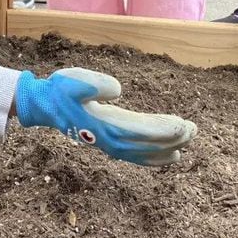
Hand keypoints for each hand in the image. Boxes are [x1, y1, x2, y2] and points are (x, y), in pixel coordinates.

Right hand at [14, 67, 196, 165]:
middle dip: (170, 139)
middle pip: (145, 144)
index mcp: (103, 124)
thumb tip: (118, 90)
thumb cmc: (59, 90)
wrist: (44, 105)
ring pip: (143, 152)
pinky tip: (169, 156)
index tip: (182, 125)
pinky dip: (154, 157)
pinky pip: (136, 155)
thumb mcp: (74, 80)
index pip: (139, 130)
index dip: (161, 130)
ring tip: (188, 141)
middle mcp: (108, 139)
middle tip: (193, 130)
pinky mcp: (109, 143)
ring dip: (166, 148)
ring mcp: (109, 144)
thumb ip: (95, 84)